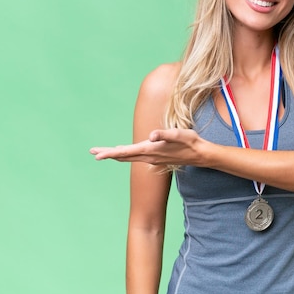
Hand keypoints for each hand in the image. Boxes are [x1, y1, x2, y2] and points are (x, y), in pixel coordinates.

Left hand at [89, 129, 208, 165]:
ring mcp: (152, 159)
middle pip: (123, 156)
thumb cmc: (190, 142)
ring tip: (104, 153)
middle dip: (108, 154)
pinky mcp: (156, 158)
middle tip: (92, 153)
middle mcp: (149, 157)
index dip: (110, 153)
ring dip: (115, 155)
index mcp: (150, 150)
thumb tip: (152, 135)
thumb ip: (164, 134)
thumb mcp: (178, 134)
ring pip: (129, 158)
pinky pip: (136, 157)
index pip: (125, 152)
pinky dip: (126, 155)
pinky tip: (124, 153)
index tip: (96, 155)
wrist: (200, 155)